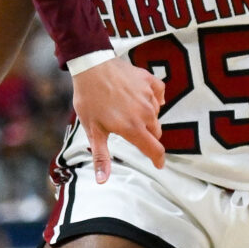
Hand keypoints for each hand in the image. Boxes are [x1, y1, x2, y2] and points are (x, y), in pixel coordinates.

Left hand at [72, 56, 165, 183]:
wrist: (91, 66)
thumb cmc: (89, 100)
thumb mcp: (93, 130)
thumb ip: (101, 156)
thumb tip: (102, 181)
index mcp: (133, 128)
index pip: (154, 149)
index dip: (157, 159)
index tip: (158, 165)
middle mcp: (145, 113)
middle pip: (155, 132)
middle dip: (147, 136)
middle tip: (130, 131)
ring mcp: (149, 96)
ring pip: (155, 114)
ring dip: (147, 117)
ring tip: (127, 110)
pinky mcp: (149, 81)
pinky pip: (159, 93)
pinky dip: (154, 98)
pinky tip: (143, 98)